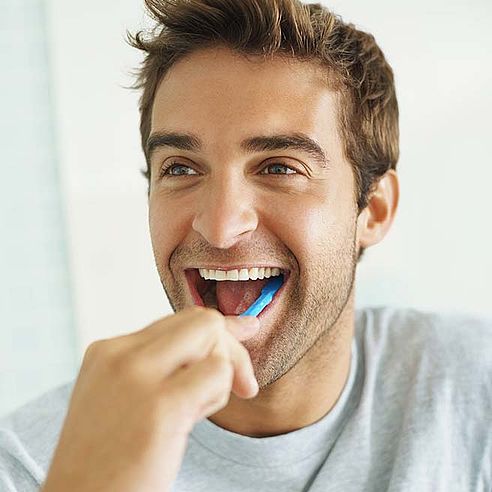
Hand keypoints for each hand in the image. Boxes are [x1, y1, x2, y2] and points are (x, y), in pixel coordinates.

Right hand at [40, 306, 259, 491]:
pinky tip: (193, 420)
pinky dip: (219, 393)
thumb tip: (218, 339)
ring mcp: (137, 375)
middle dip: (232, 347)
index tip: (244, 336)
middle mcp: (120, 354)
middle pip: (201, 320)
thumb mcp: (122, 399)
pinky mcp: (161, 405)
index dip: (217, 332)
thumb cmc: (107, 461)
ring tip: (195, 413)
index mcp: (108, 351)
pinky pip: (218, 371)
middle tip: (243, 386)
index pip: (179, 320)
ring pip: (212, 336)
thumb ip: (162, 366)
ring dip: (223, 377)